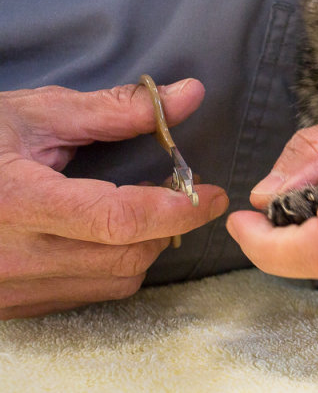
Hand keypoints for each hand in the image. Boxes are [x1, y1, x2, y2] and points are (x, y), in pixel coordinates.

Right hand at [0, 80, 228, 318]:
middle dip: (167, 226)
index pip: (118, 218)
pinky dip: (111, 266)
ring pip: (113, 281)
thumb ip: (115, 109)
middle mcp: (11, 255)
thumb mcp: (36, 114)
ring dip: (143, 246)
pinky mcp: (10, 304)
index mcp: (15, 200)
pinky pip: (86, 294)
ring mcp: (8, 287)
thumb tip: (188, 94)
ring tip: (139, 209)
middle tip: (177, 192)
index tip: (214, 195)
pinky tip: (103, 235)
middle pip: (125, 256)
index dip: (178, 209)